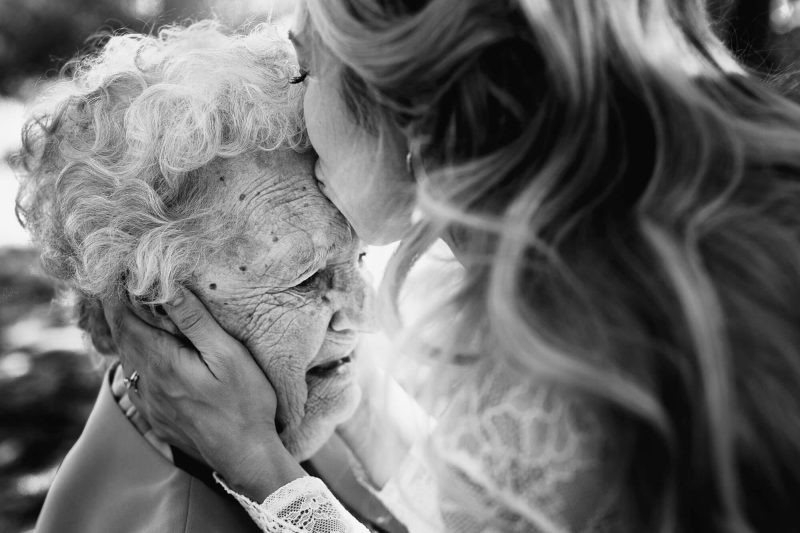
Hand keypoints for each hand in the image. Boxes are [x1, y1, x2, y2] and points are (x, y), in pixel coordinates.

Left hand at [104, 288, 304, 499]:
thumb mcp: (228, 355)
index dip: (116, 297)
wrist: (246, 456)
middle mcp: (148, 384)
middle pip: (122, 340)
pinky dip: (136, 361)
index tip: (116, 275)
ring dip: (128, 336)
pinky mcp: (158, 418)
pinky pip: (137, 383)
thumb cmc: (245, 403)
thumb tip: (168, 289)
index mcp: (162, 364)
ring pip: (128, 362)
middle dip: (119, 312)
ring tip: (134, 315)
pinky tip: (148, 356)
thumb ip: (196, 322)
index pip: (125, 322)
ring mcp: (150, 404)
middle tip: (121, 288)